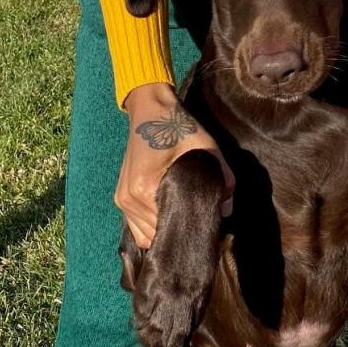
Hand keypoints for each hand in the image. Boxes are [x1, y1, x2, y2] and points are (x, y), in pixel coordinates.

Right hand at [116, 81, 234, 247]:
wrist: (151, 110)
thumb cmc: (177, 128)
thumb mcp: (206, 149)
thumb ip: (223, 179)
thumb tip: (226, 210)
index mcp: (145, 189)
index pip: (168, 228)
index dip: (188, 229)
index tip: (203, 225)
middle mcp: (129, 199)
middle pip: (156, 236)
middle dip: (177, 231)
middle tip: (196, 221)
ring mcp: (122, 200)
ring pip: (145, 235)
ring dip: (163, 231)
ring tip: (181, 218)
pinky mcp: (121, 197)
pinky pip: (136, 227)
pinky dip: (151, 227)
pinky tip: (167, 215)